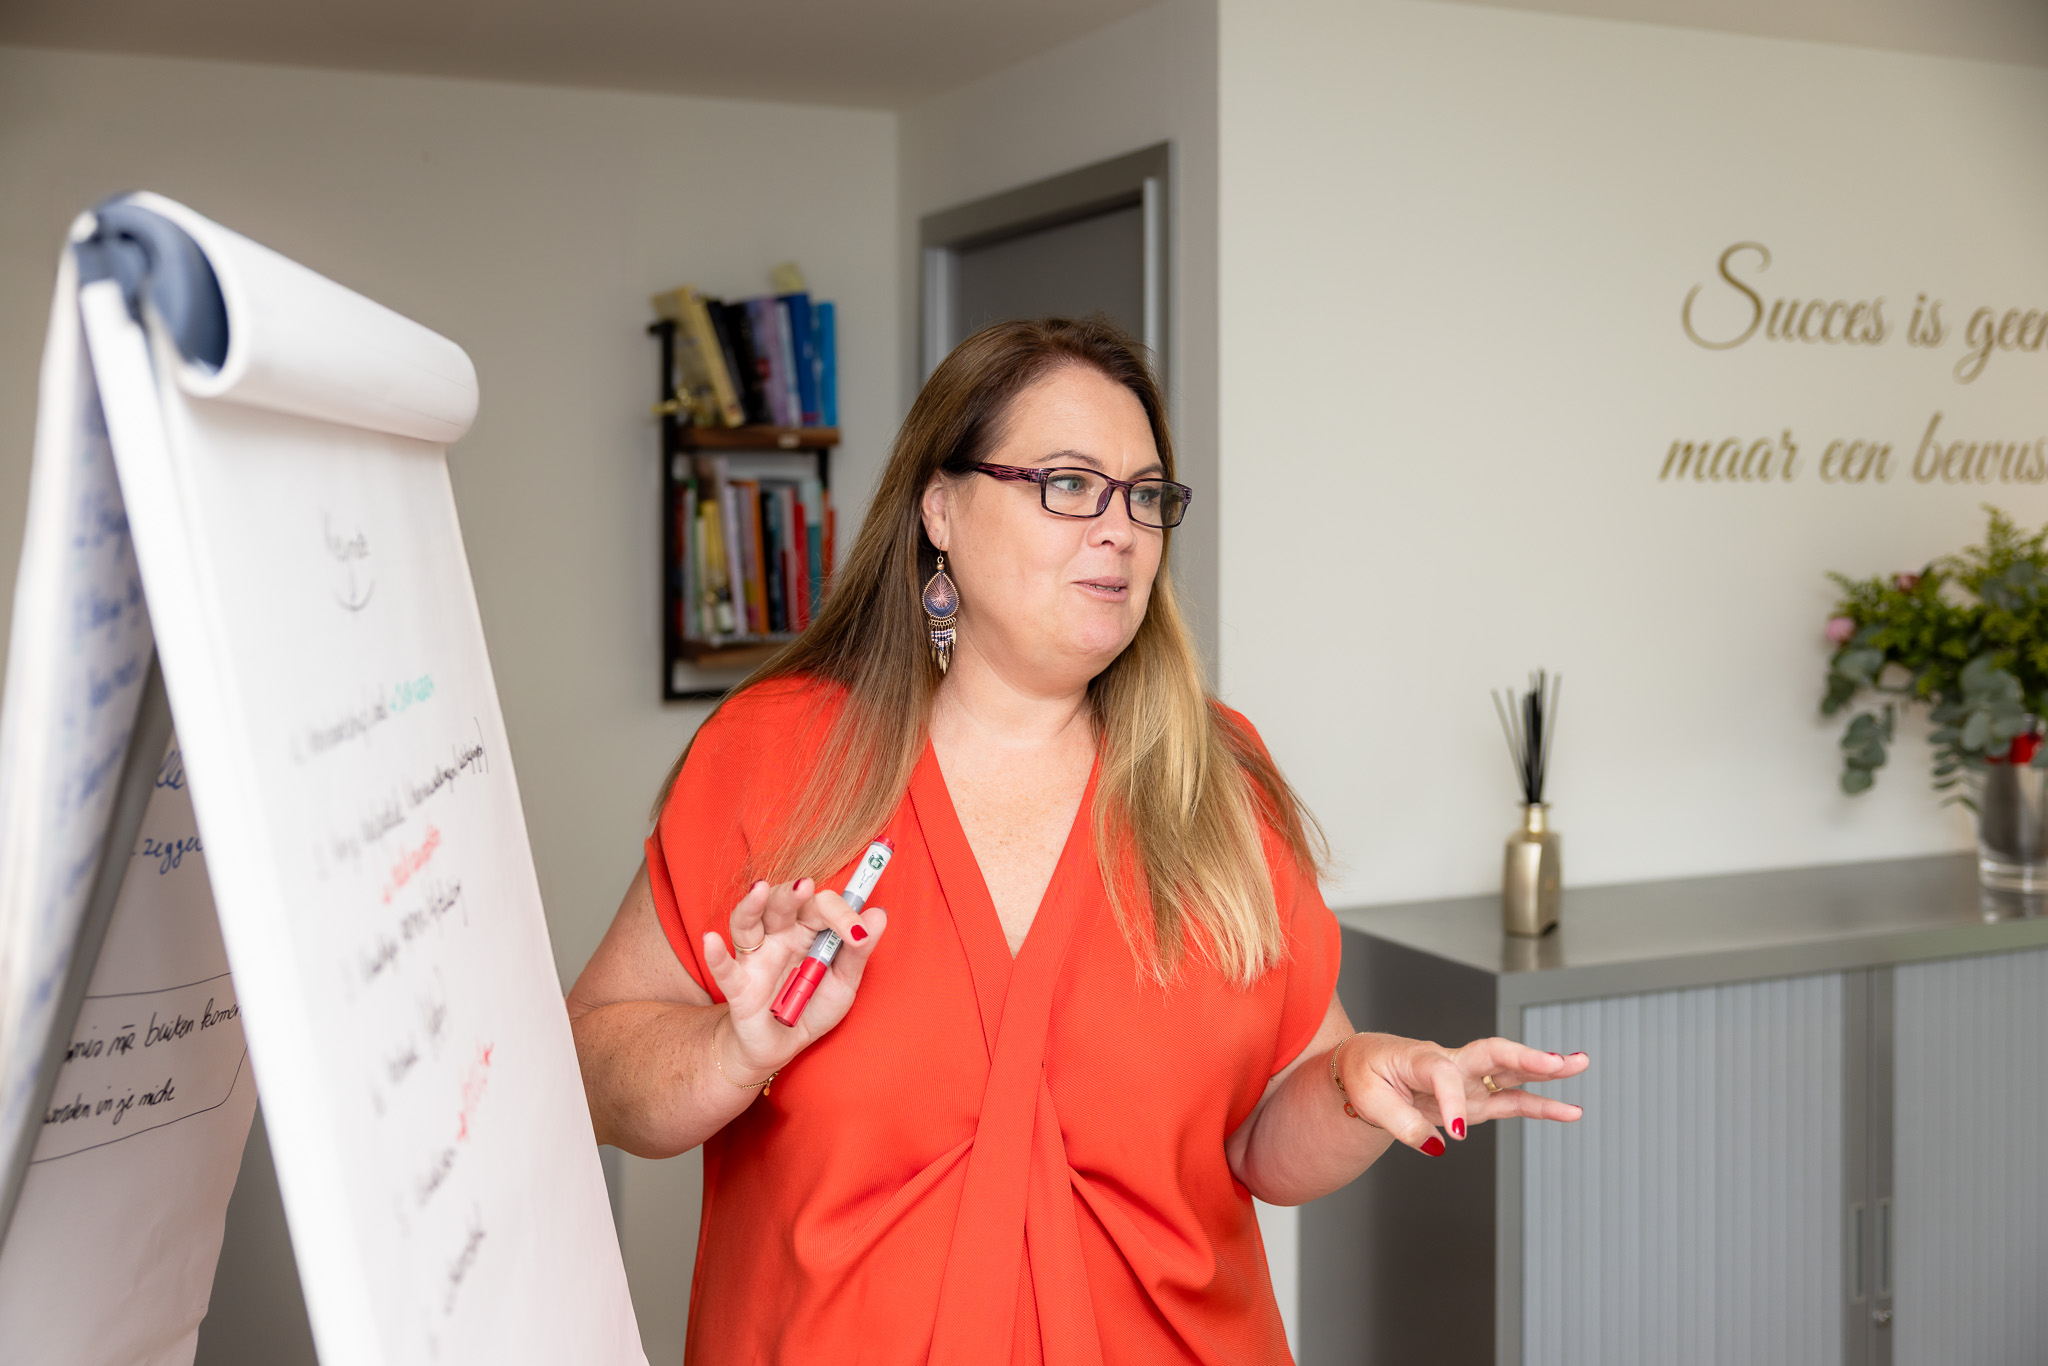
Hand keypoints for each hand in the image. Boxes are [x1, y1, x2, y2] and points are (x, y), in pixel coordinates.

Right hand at [700, 878, 887, 1082]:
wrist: (782, 1045)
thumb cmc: (812, 1007)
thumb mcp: (843, 983)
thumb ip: (858, 952)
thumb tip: (878, 915)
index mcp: (808, 931)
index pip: (821, 906)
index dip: (841, 914)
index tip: (858, 934)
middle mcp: (779, 936)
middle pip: (780, 903)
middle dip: (793, 894)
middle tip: (806, 887)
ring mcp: (756, 959)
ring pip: (747, 923)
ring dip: (752, 905)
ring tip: (760, 890)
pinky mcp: (739, 987)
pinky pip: (725, 969)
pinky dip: (716, 955)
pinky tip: (711, 940)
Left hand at [1335, 1033, 1586, 1153]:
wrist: (1362, 1066)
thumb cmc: (1363, 1073)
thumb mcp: (1368, 1099)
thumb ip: (1402, 1123)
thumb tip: (1438, 1145)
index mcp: (1419, 1058)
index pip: (1444, 1075)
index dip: (1453, 1103)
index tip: (1457, 1133)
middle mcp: (1450, 1063)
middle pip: (1493, 1053)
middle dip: (1527, 1058)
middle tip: (1560, 1061)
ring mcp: (1466, 1079)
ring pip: (1510, 1072)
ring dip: (1545, 1071)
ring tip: (1580, 1065)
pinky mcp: (1473, 1098)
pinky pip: (1510, 1100)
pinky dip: (1539, 1105)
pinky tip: (1570, 1110)